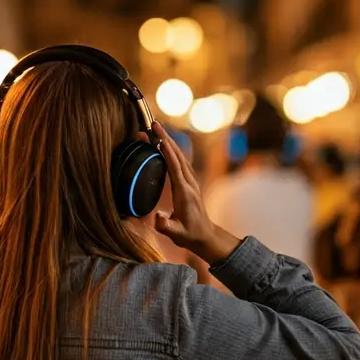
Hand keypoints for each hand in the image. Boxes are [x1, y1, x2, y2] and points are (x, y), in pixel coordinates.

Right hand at [151, 122, 239, 263]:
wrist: (205, 236)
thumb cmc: (189, 235)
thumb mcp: (176, 233)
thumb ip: (166, 227)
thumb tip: (157, 219)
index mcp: (184, 192)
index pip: (174, 166)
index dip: (166, 150)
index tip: (157, 137)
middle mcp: (189, 183)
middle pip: (178, 155)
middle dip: (166, 138)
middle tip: (153, 123)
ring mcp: (191, 182)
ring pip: (180, 156)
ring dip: (169, 141)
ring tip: (156, 129)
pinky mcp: (189, 183)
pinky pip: (180, 162)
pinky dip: (172, 150)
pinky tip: (165, 144)